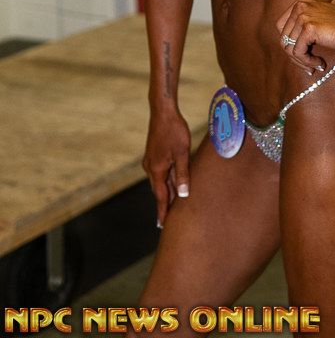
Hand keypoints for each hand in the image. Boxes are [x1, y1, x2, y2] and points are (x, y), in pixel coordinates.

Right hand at [142, 109, 190, 227]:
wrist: (163, 112)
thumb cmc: (174, 130)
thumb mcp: (182, 153)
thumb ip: (182, 174)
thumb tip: (182, 194)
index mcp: (157, 169)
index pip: (161, 196)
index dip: (163, 211)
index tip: (162, 226)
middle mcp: (150, 167)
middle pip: (159, 190)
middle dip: (164, 204)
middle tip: (167, 221)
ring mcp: (150, 160)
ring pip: (159, 181)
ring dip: (166, 191)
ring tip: (172, 205)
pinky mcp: (153, 154)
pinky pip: (159, 172)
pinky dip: (165, 180)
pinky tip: (172, 182)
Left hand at [276, 0, 334, 72]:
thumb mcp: (318, 20)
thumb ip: (302, 26)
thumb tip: (286, 46)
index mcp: (300, 2)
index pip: (281, 27)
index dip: (289, 43)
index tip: (301, 55)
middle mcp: (300, 6)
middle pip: (284, 37)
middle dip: (294, 56)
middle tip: (308, 65)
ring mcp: (303, 15)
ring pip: (289, 47)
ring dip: (302, 61)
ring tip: (315, 65)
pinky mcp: (309, 27)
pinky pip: (298, 52)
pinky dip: (307, 61)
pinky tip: (319, 63)